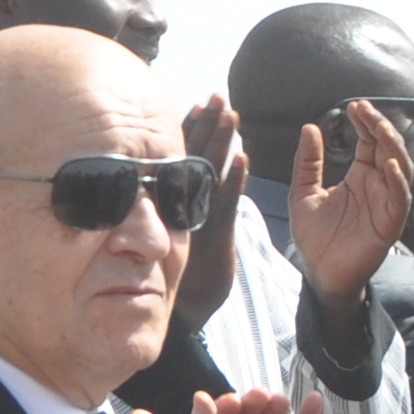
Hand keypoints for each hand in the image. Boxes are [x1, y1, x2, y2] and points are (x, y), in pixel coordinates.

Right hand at [171, 95, 247, 336]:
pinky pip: (225, 206)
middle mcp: (183, 208)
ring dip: (222, 143)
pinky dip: (234, 182)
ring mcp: (197, 222)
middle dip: (207, 125)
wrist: (179, 317)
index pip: (183, 158)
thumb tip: (170, 190)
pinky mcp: (214, 240)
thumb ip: (176, 212)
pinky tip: (243, 159)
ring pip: (210, 175)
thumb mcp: (178, 239)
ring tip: (232, 114)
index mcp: (175, 203)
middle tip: (217, 96)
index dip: (191, 131)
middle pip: (196, 157)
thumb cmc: (178, 279)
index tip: (197, 104)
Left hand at [288, 100, 413, 306]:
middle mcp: (378, 185)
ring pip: (401, 168)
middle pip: (388, 149)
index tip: (354, 106)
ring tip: (380, 128)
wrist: (319, 273)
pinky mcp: (390, 222)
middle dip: (380, 127)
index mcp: (360, 176)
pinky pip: (400, 198)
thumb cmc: (314, 236)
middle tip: (365, 109)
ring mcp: (387, 203)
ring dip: (393, 147)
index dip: (365, 123)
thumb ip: (308, 162)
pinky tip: (389, 166)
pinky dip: (398, 182)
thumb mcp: (303, 193)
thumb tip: (310, 127)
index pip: (370, 142)